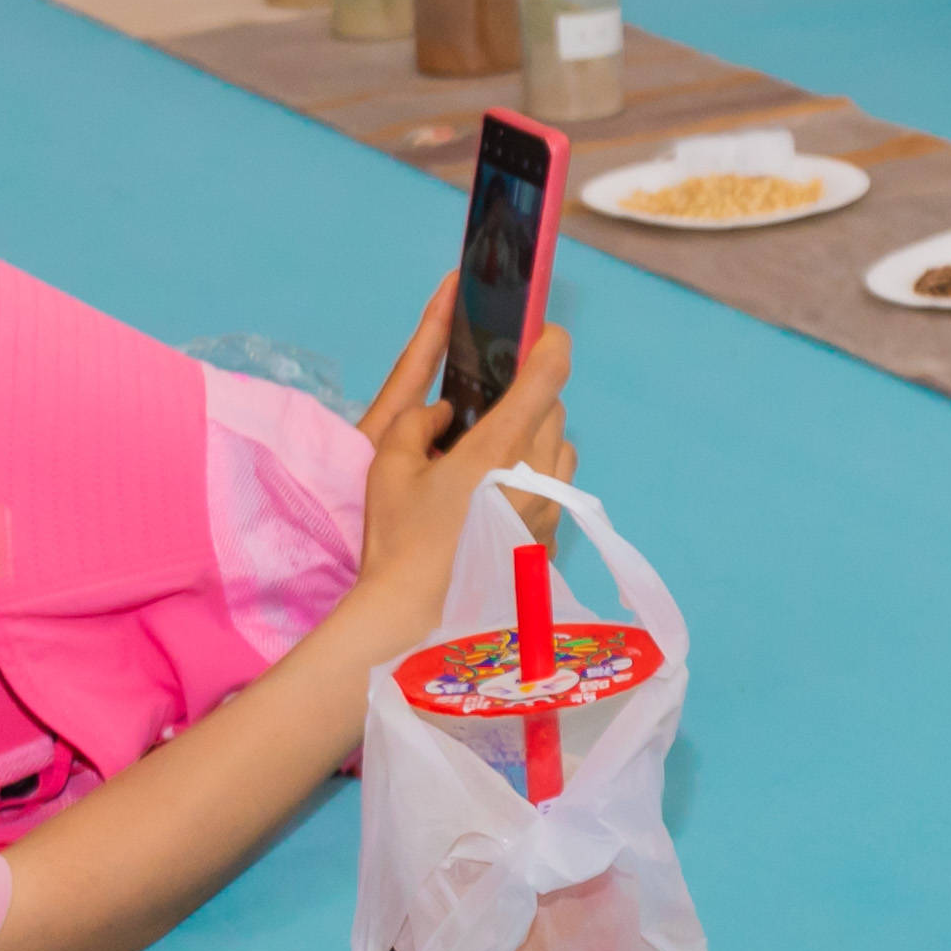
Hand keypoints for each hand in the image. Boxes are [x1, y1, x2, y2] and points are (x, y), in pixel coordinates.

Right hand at [351, 282, 573, 571]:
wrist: (417, 622)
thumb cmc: (399, 544)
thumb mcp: (389, 468)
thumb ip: (416, 424)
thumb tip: (441, 412)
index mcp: (501, 446)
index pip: (548, 374)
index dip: (549, 341)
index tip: (540, 329)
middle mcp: (537, 473)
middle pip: (554, 410)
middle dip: (530, 396)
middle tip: (493, 402)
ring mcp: (549, 510)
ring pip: (562, 452)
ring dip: (538, 440)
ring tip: (496, 454)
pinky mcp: (550, 541)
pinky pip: (556, 492)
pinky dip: (536, 482)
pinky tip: (498, 501)